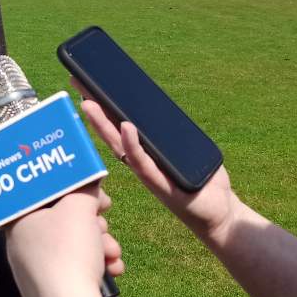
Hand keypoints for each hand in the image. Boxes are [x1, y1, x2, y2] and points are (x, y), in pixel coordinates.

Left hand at [5, 183, 123, 296]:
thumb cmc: (68, 254)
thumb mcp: (79, 207)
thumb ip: (85, 189)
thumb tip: (90, 186)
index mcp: (18, 222)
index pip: (46, 197)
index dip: (72, 191)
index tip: (93, 194)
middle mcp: (21, 246)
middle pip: (62, 223)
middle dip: (91, 223)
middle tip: (103, 224)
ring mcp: (33, 272)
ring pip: (72, 247)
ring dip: (99, 245)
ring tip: (112, 252)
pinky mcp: (50, 292)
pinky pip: (74, 270)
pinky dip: (95, 266)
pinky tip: (111, 269)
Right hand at [72, 78, 238, 247]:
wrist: (219, 212)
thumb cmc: (200, 180)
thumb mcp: (185, 149)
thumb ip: (171, 133)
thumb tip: (160, 107)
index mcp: (144, 153)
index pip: (119, 126)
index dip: (103, 107)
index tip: (88, 85)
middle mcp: (139, 162)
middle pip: (111, 132)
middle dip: (93, 109)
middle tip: (78, 85)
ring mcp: (146, 174)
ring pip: (119, 146)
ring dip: (102, 125)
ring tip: (89, 103)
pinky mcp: (160, 185)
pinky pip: (143, 162)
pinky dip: (133, 144)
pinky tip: (126, 127)